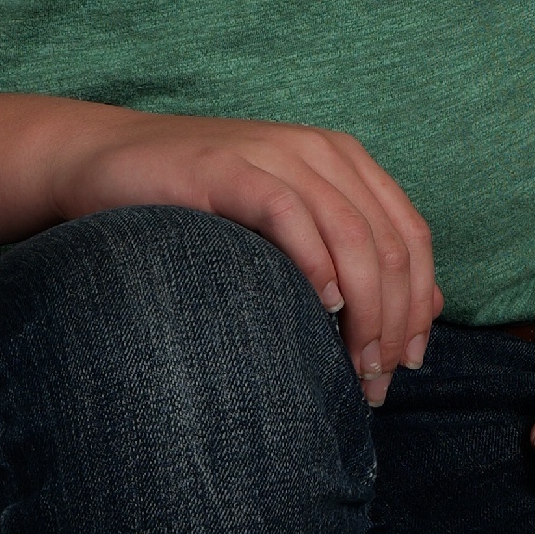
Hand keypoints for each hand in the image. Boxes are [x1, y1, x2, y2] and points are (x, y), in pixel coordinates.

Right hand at [53, 114, 439, 400]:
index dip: (419, 306)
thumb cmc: (198, 208)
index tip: (407, 364)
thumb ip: (354, 256)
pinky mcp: (230, 168)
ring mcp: (276, 155)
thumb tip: (429, 309)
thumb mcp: (289, 227)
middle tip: (375, 380)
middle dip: (394, 322)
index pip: (411, 237)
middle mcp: (320, 152)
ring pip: (353, 235)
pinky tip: (322, 307)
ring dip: (365, 311)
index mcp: (344, 162)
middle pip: (390, 244)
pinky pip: (290, 215)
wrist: (106, 162)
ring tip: (354, 365)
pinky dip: (315, 264)